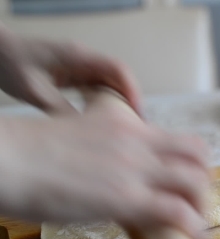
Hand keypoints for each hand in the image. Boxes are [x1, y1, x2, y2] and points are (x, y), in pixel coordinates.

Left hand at [0, 26, 140, 114]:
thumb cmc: (11, 65)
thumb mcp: (36, 92)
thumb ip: (63, 110)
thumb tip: (87, 133)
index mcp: (77, 56)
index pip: (117, 69)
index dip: (132, 90)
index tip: (138, 113)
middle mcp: (84, 59)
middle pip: (120, 77)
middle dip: (131, 100)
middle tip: (136, 126)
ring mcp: (81, 66)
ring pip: (112, 84)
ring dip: (121, 103)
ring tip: (126, 126)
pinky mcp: (76, 74)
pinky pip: (99, 87)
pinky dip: (107, 103)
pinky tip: (108, 120)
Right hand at [0, 110, 210, 238]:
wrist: (7, 158)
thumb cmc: (29, 153)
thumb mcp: (79, 135)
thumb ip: (105, 146)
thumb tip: (112, 170)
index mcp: (126, 124)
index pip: (180, 139)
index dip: (193, 164)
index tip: (188, 183)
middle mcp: (138, 141)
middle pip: (198, 156)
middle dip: (204, 182)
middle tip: (195, 204)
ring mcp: (135, 169)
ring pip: (196, 182)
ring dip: (202, 206)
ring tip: (194, 224)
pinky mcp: (126, 198)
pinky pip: (177, 212)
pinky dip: (192, 227)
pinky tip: (190, 238)